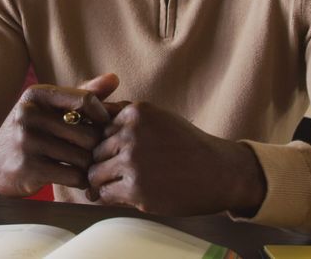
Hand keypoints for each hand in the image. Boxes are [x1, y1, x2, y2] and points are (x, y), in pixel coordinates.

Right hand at [0, 73, 119, 196]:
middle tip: (96, 153)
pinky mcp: (28, 167)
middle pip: (87, 133)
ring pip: (82, 157)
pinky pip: (72, 175)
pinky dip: (80, 180)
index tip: (105, 126)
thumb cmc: (30, 133)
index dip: (103, 115)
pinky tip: (76, 178)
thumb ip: (80, 94)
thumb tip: (114, 78)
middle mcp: (29, 115)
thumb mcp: (49, 109)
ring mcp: (27, 141)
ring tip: (86, 167)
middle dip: (96, 146)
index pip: (85, 99)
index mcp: (37, 95)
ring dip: (88, 166)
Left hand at [88, 102, 265, 215]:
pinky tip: (128, 195)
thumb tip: (91, 123)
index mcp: (136, 112)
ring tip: (122, 184)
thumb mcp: (160, 119)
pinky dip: (111, 197)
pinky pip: (105, 194)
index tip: (122, 153)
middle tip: (121, 173)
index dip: (109, 143)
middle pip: (95, 150)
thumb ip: (128, 119)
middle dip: (104, 162)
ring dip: (105, 181)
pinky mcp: (136, 188)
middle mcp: (131, 133)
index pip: (101, 127)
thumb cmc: (188, 146)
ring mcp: (132, 161)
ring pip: (95, 173)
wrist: (219, 173)